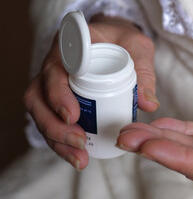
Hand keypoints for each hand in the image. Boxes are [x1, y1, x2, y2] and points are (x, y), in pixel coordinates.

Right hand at [24, 15, 158, 169]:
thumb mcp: (139, 47)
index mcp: (71, 44)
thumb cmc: (124, 40)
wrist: (116, 40)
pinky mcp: (56, 98)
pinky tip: (78, 156)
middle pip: (38, 95)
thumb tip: (148, 105)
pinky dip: (61, 140)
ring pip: (40, 112)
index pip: (55, 68)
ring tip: (79, 158)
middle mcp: (54, 63)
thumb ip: (144, 72)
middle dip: (54, 125)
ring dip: (56, 138)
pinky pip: (50, 119)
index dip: (57, 93)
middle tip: (79, 143)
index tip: (73, 116)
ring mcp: (51, 82)